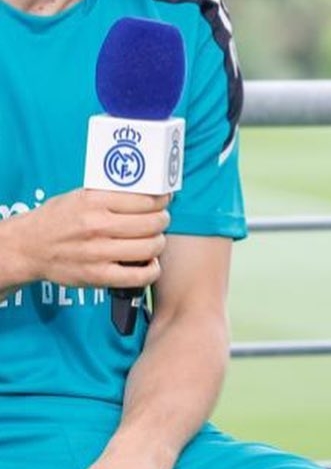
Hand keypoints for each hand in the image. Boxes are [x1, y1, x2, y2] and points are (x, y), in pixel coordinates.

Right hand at [8, 188, 169, 289]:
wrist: (28, 247)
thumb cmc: (59, 218)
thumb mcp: (82, 196)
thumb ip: (113, 194)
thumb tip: (151, 192)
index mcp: (94, 202)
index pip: (146, 200)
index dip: (162, 200)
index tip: (164, 201)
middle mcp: (97, 226)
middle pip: (153, 223)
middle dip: (162, 220)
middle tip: (159, 220)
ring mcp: (98, 253)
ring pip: (151, 247)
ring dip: (159, 242)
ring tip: (153, 239)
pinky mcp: (98, 276)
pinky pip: (140, 276)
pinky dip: (152, 269)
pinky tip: (148, 262)